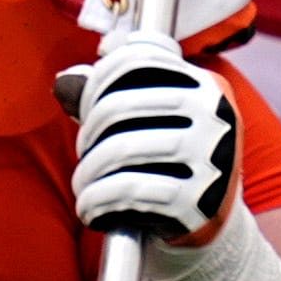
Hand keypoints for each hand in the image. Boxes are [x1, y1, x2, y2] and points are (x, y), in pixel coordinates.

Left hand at [62, 35, 240, 245]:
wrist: (210, 219)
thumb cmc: (172, 160)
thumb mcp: (154, 118)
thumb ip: (110, 94)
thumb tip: (65, 81)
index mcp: (208, 86)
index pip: (135, 61)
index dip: (96, 83)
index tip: (84, 107)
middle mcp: (215, 117)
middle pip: (117, 106)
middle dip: (87, 132)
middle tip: (84, 152)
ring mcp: (210, 159)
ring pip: (118, 150)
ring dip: (87, 172)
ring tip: (83, 183)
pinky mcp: (196, 201)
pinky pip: (124, 191)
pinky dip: (94, 200)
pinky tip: (90, 207)